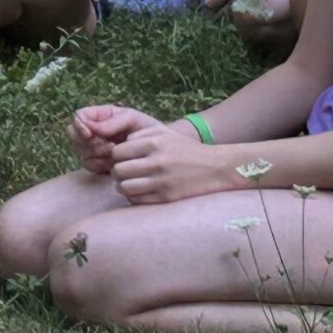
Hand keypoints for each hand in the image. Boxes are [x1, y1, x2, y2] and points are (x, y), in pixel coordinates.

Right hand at [68, 104, 161, 174]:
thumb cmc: (149, 132)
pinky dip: (98, 165)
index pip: (78, 116)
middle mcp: (93, 130)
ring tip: (114, 155)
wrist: (161, 154)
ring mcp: (93, 147)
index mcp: (101, 115)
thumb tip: (90, 127)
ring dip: (96, 155)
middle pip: (74, 135)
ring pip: (80, 151)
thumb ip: (113, 121)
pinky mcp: (97, 163)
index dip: (79, 125)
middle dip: (89, 143)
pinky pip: (87, 165)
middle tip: (109, 147)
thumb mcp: (134, 120)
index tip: (89, 134)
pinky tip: (111, 165)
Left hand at [109, 121, 237, 204]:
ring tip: (129, 182)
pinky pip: (137, 200)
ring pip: (124, 187)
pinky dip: (134, 196)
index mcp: (154, 143)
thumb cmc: (185, 149)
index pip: (117, 152)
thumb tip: (117, 147)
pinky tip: (140, 191)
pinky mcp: (166, 197)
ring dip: (123, 186)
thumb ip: (139, 134)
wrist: (215, 168)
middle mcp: (157, 162)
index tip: (123, 158)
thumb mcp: (164, 132)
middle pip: (118, 170)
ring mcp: (161, 181)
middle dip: (117, 171)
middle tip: (124, 171)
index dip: (117, 156)